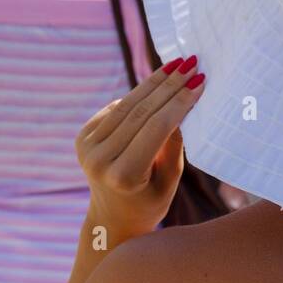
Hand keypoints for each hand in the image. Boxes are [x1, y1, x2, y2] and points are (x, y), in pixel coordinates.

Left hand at [76, 56, 204, 239]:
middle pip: (140, 111)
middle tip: (192, 63)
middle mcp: (98, 159)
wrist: (111, 218)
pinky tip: (159, 80)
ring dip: (154, 82)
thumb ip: (174, 143)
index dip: (179, 101)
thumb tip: (181, 102)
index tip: (199, 81)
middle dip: (169, 85)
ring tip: (178, 64)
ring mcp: (86, 146)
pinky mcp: (83, 136)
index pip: (156, 128)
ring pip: (127, 105)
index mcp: (122, 175)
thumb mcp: (170, 180)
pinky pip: (117, 108)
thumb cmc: (150, 202)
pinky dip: (139, 94)